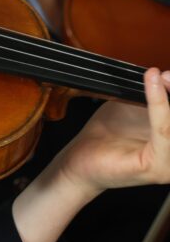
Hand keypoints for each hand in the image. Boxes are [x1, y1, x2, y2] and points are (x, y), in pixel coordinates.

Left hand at [55, 68, 169, 198]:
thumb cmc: (107, 135)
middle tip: (166, 74)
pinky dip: (159, 104)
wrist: (81, 158)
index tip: (169, 73)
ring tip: (160, 76)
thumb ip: (153, 95)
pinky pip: (163, 129)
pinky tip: (153, 84)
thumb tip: (166, 75)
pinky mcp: (157, 167)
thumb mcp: (134, 107)